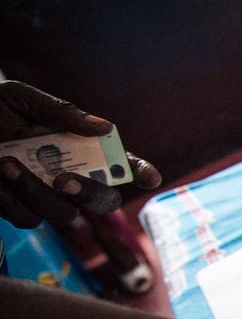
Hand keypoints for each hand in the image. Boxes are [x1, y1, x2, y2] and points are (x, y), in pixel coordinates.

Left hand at [0, 81, 160, 227]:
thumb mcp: (29, 100)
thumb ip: (64, 112)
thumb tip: (104, 127)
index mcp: (84, 149)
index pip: (122, 165)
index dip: (140, 172)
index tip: (149, 178)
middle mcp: (73, 177)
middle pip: (104, 201)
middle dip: (90, 194)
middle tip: (65, 179)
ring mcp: (49, 196)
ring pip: (64, 215)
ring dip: (36, 192)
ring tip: (7, 163)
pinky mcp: (21, 208)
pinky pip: (27, 218)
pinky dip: (11, 199)